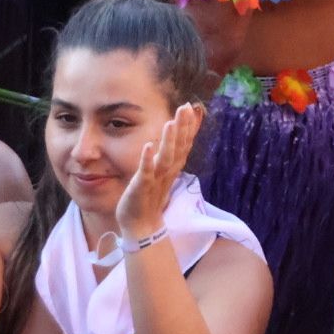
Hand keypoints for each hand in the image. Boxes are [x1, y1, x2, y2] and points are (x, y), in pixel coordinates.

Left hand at [114, 102, 201, 237]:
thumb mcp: (163, 172)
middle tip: (185, 108)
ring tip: (170, 123)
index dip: (189, 126)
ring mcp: (156, 179)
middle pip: (179, 147)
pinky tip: (148, 146)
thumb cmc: (150, 196)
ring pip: (165, 158)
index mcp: (174, 166)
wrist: (142, 225)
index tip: (192, 108)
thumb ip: (170, 155)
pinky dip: (148, 159)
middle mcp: (168, 171)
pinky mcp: (142, 186)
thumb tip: (177, 139)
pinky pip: (146, 172)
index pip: (185, 143)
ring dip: (169, 141)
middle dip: (183, 127)